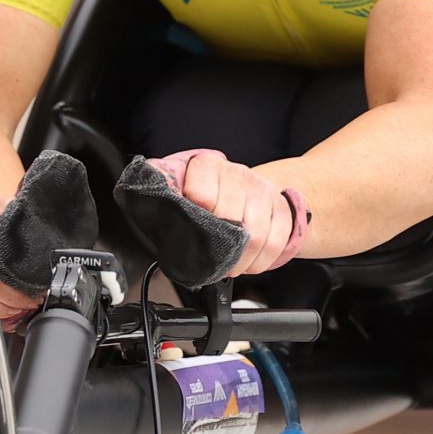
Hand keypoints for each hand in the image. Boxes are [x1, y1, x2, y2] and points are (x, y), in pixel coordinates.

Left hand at [160, 150, 298, 275]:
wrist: (240, 185)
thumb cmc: (203, 195)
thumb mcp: (178, 193)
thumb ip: (167, 201)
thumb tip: (151, 211)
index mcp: (206, 166)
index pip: (202, 195)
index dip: (197, 222)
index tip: (191, 236)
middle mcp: (237, 173)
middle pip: (232, 220)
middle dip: (220, 250)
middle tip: (212, 263)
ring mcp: (262, 189)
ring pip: (257, 235)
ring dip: (241, 261)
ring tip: (229, 267)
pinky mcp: (281, 206)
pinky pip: (277, 241)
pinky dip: (262, 261)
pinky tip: (250, 265)